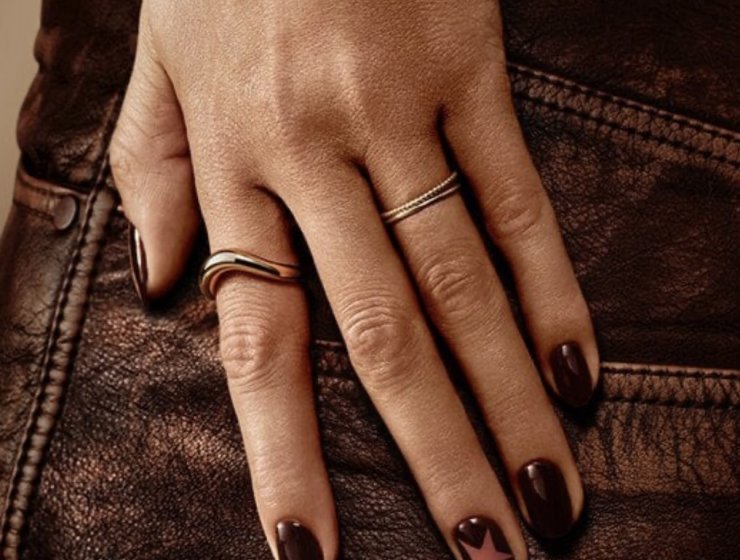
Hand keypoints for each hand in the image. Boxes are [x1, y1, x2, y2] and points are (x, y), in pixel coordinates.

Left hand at [111, 0, 598, 557]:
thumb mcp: (157, 65)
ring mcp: (399, 116)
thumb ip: (153, 177)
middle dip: (437, 457)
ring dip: (509, 398)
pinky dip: (550, 287)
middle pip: (382, 337)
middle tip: (485, 553)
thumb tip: (159, 289)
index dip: (283, 456)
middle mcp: (315, 157)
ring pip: (461, 284)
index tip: (311, 551)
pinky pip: (515, 198)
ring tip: (547, 495)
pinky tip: (577, 371)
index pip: (258, 343)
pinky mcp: (469, 73)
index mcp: (232, 165)